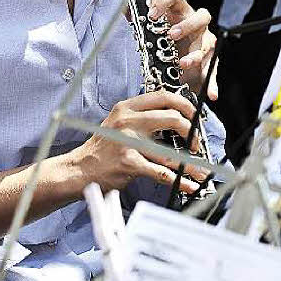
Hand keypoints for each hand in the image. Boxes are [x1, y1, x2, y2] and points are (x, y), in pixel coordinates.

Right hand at [71, 89, 208, 194]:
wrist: (80, 168)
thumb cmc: (101, 148)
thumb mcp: (116, 122)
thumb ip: (140, 116)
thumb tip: (171, 116)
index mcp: (126, 108)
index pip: (162, 96)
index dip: (184, 104)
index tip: (194, 115)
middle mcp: (128, 121)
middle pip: (172, 117)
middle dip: (191, 131)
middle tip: (195, 142)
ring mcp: (128, 141)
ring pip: (170, 151)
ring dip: (190, 164)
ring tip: (199, 170)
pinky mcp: (129, 162)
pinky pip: (161, 172)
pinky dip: (179, 181)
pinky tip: (188, 184)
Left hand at [147, 0, 216, 99]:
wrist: (171, 51)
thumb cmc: (160, 33)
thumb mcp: (147, 24)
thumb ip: (137, 15)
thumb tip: (124, 10)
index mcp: (178, 9)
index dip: (163, 1)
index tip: (151, 14)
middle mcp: (194, 23)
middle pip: (201, 16)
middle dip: (187, 25)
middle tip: (171, 35)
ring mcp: (203, 41)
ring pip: (207, 44)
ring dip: (195, 54)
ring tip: (183, 63)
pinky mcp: (208, 61)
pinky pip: (213, 71)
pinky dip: (212, 83)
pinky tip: (210, 93)